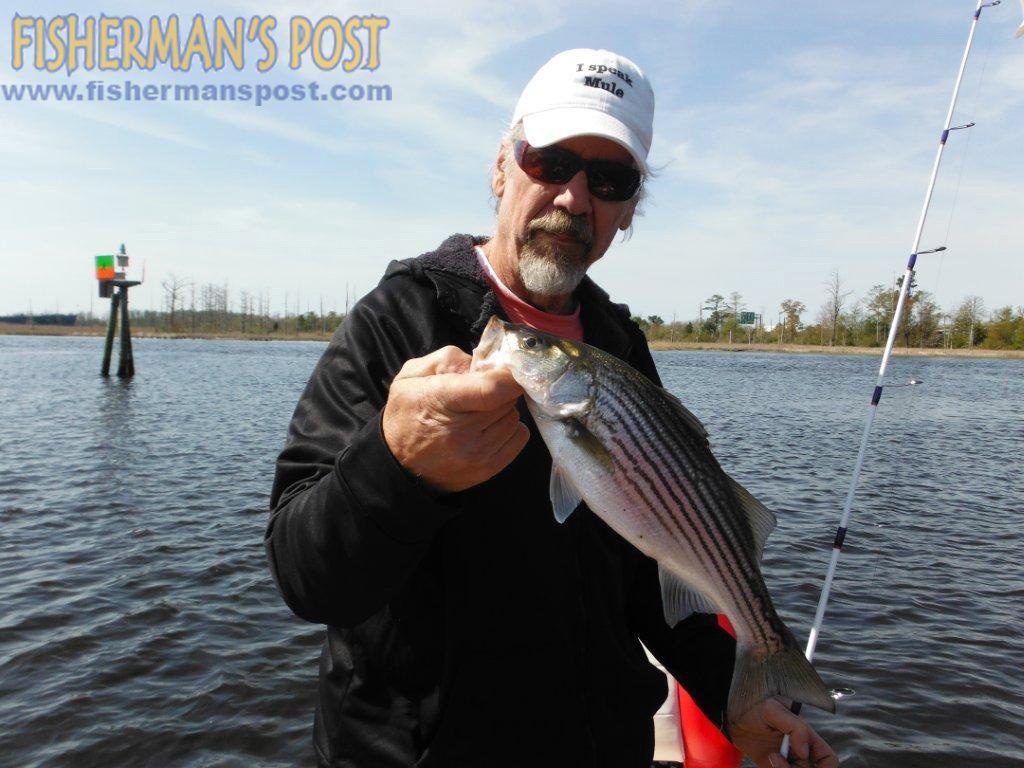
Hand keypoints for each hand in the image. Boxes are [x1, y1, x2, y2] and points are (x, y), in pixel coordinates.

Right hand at [382, 346, 528, 492]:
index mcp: (441, 400)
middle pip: (507, 400)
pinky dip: (508, 428)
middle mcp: (461, 432)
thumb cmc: (407, 413)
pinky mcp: (488, 468)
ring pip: (513, 417)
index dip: (507, 376)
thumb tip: (486, 363)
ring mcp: (477, 454)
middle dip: (499, 390)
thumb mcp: (413, 375)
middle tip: (480, 393)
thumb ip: (449, 360)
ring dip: (502, 410)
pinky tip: (487, 428)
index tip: (506, 370)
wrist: (399, 464)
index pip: (493, 388)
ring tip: (478, 413)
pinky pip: (519, 436)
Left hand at [729, 698, 838, 767]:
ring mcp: (786, 761)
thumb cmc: (754, 706)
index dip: (826, 767)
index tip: (803, 760)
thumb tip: (805, 752)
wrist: (731, 714)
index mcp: (806, 736)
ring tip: (770, 758)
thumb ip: (795, 727)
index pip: (828, 758)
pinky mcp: (771, 767)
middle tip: (777, 759)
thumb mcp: (773, 709)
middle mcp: (799, 752)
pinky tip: (767, 761)